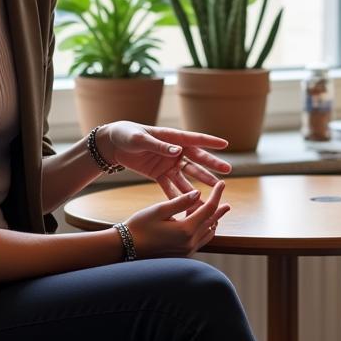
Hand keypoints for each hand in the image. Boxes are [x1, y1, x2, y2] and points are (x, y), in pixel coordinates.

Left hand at [104, 122, 232, 201]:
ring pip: (187, 177)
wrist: (113, 145)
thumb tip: (177, 151)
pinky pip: (171, 187)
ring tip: (212, 194)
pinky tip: (188, 206)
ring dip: (199, 185)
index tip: (225, 144)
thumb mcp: (140, 139)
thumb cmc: (128, 135)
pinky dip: (179, 196)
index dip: (210, 142)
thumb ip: (159, 146)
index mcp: (173, 138)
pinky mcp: (159, 175)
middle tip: (227, 172)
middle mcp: (175, 151)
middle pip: (196, 160)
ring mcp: (168, 164)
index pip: (195, 139)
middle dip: (211, 166)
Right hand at [124, 181, 229, 257]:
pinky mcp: (181, 255)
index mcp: (186, 230)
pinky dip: (204, 230)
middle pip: (211, 223)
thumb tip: (199, 194)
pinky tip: (201, 224)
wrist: (125, 248)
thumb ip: (180, 202)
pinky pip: (200, 241)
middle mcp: (189, 243)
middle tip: (226, 201)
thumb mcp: (159, 210)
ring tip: (216, 212)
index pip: (208, 209)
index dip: (217, 195)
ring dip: (212, 221)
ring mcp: (186, 251)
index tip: (222, 184)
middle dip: (219, 210)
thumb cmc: (139, 226)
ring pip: (207, 234)